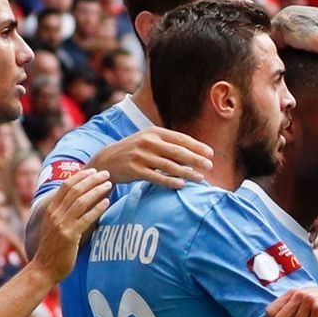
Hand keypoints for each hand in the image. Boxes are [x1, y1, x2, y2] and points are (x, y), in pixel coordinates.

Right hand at [31, 169, 112, 282]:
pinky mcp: (69, 236)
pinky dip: (97, 208)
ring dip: (96, 190)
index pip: (65, 186)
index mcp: (50, 210)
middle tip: (106, 174)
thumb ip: (63, 213)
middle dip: (91, 179)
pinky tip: (107, 202)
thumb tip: (79, 199)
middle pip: (75, 190)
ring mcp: (61, 225)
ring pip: (81, 201)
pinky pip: (86, 218)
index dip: (80, 176)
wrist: (43, 269)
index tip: (93, 170)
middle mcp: (54, 215)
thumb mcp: (53, 226)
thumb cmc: (52, 248)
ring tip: (109, 184)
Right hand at [88, 127, 212, 188]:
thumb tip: (195, 152)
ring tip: (200, 178)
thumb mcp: (150, 140)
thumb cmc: (135, 150)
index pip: (180, 138)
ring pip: (168, 165)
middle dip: (195, 159)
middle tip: (210, 166)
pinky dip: (169, 181)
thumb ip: (169, 144)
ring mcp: (140, 156)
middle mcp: (148, 142)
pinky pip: (155, 177)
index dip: (197, 146)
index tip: (211, 153)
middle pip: (177, 152)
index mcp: (154, 132)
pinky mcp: (134, 170)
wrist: (107, 160)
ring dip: (186, 172)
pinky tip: (181, 185)